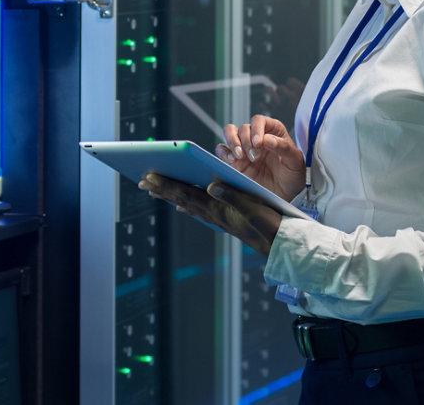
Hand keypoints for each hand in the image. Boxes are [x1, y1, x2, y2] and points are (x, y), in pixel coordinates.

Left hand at [138, 173, 280, 256]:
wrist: (281, 247)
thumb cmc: (270, 226)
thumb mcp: (253, 208)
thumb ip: (232, 196)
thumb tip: (210, 185)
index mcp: (218, 210)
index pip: (186, 193)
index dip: (167, 184)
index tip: (149, 176)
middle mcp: (214, 215)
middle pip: (182, 199)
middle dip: (162, 189)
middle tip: (142, 181)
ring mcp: (219, 219)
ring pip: (188, 204)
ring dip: (171, 196)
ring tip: (156, 190)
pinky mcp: (226, 221)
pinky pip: (199, 210)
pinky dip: (187, 204)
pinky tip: (182, 205)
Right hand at [216, 115, 304, 201]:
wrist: (285, 196)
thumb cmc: (292, 176)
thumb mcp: (295, 162)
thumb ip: (284, 147)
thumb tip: (267, 139)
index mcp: (273, 132)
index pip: (260, 121)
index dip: (257, 129)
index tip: (259, 143)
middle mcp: (257, 138)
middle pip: (243, 128)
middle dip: (246, 141)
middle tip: (255, 157)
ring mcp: (245, 149)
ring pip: (230, 133)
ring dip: (232, 142)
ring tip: (240, 156)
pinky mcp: (235, 162)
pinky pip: (222, 150)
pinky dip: (223, 152)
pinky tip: (231, 160)